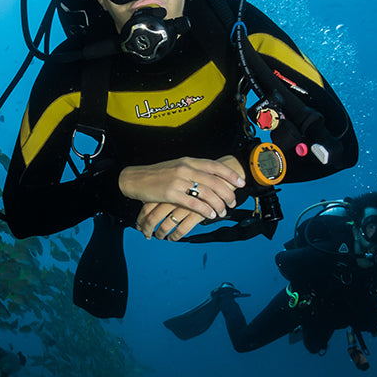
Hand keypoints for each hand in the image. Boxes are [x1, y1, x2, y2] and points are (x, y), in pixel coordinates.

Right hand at [119, 156, 245, 240]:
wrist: (135, 178)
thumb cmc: (157, 174)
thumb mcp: (177, 166)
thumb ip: (193, 170)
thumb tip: (211, 178)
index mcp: (188, 161)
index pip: (215, 166)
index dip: (230, 174)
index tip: (241, 182)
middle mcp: (185, 169)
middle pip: (214, 181)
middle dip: (227, 193)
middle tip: (233, 202)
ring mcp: (178, 181)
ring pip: (206, 193)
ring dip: (218, 204)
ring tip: (223, 212)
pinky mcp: (171, 194)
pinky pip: (194, 203)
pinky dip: (205, 210)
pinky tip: (210, 215)